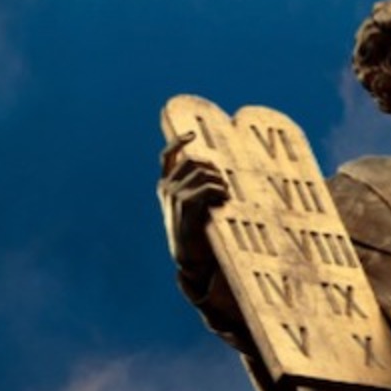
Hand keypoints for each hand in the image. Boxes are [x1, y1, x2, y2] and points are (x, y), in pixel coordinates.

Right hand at [158, 131, 227, 274]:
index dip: (178, 142)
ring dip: (220, 181)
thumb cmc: (195, 230)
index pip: (167, 156)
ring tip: (225, 194)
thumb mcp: (191, 205)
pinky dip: (220, 191)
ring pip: (202, 173)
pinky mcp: (185, 204)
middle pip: (193, 161)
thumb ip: (194, 187)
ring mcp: (174, 195)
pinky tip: (223, 200)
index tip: (192, 134)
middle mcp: (166, 187)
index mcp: (165, 185)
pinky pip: (207, 187)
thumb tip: (212, 169)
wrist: (190, 256)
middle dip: (212, 168)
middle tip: (224, 183)